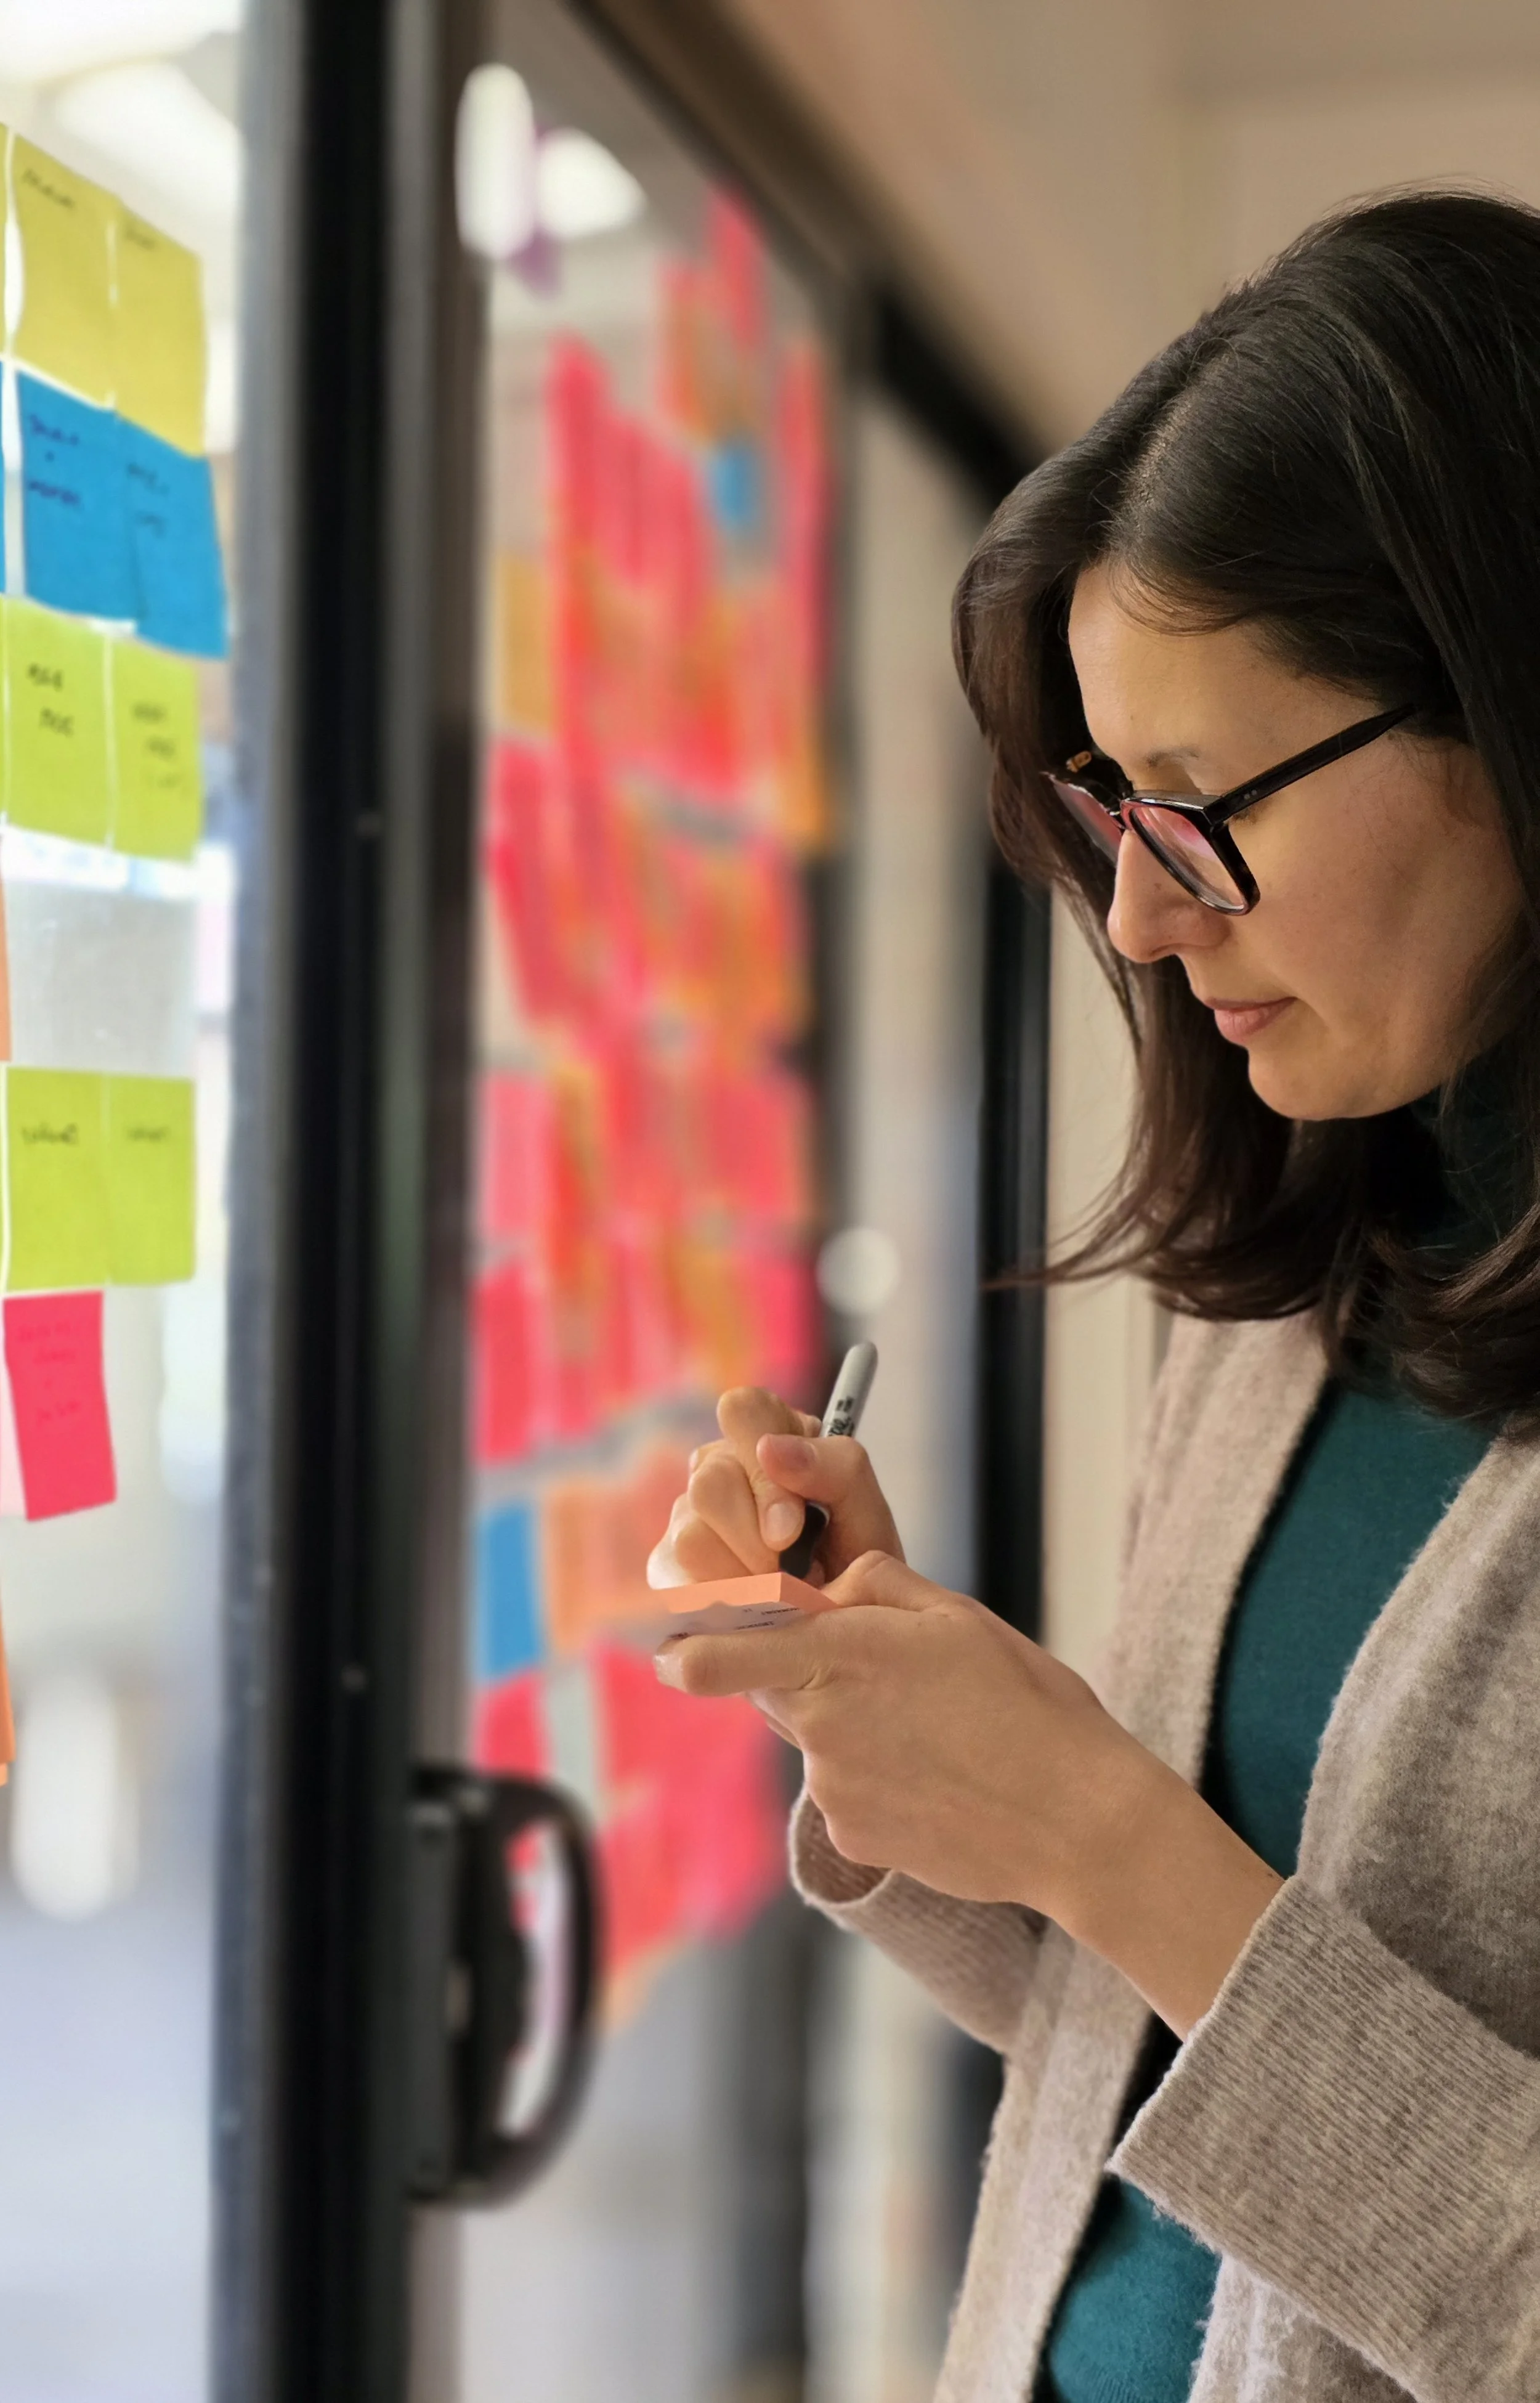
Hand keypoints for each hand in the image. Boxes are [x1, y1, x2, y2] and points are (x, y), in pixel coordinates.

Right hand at [647, 1385, 902, 1588]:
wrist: (842, 1630)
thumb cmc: (856, 1563)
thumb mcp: (868, 1514)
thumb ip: (837, 1468)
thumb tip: (771, 1448)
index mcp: (769, 1434)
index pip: (742, 1409)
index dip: (763, 1467)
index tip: (792, 1528)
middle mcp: (720, 1465)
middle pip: (710, 1481)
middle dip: (758, 1540)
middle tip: (795, 1572)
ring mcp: (686, 1514)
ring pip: (691, 1536)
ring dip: (746, 1577)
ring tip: (781, 1588)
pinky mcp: (668, 1566)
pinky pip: (680, 1582)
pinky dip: (726, 1602)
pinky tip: (753, 1604)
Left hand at [656, 1550, 1283, 2036]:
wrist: (1079, 1824)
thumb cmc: (1028, 1707)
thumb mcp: (956, 1616)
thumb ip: (876, 1589)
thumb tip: (828, 1586)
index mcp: (840, 1655)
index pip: (714, 1654)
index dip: (686, 1648)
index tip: (677, 1645)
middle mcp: (820, 1725)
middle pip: (774, 1690)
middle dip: (806, 1676)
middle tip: (889, 1684)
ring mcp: (832, 1789)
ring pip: (817, 1741)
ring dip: (855, 1730)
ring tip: (940, 1737)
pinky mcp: (852, 1839)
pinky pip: (846, 1794)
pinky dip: (881, 1783)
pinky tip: (943, 1781)